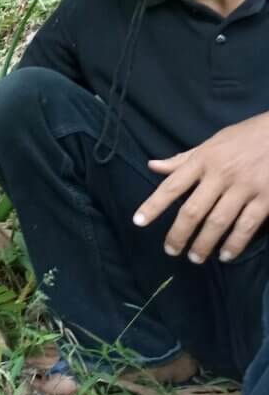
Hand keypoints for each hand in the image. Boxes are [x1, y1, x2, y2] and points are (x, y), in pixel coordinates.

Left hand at [134, 113, 268, 263]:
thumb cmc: (245, 137)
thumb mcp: (212, 142)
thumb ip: (183, 159)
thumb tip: (153, 166)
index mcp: (203, 160)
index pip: (172, 186)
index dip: (154, 205)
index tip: (138, 222)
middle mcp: (220, 175)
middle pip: (193, 210)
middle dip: (179, 233)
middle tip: (170, 250)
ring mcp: (244, 188)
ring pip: (218, 222)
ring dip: (204, 243)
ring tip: (195, 258)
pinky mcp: (266, 198)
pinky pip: (247, 226)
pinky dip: (235, 243)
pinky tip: (225, 255)